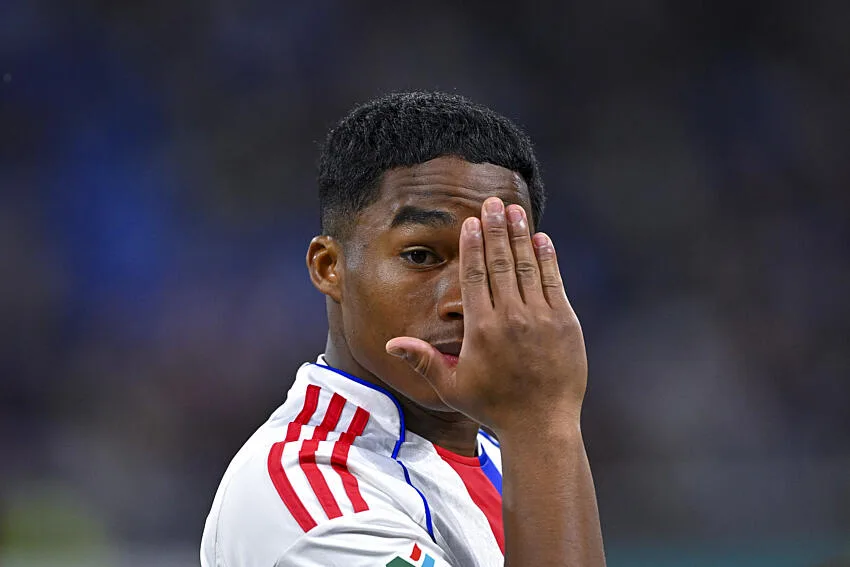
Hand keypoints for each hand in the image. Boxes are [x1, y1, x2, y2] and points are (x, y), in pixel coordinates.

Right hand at [386, 197, 587, 433]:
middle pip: (500, 263)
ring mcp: (541, 318)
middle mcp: (511, 318)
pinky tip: (541, 239)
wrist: (541, 425)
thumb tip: (390, 344)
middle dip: (496, 229)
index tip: (471, 222)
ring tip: (514, 210)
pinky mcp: (565, 323)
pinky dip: (547, 259)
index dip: (473, 246)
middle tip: (492, 202)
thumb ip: (422, 360)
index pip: (474, 276)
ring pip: (527, 267)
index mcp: (481, 329)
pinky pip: (554, 282)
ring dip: (520, 236)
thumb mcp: (451, 386)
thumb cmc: (492, 406)